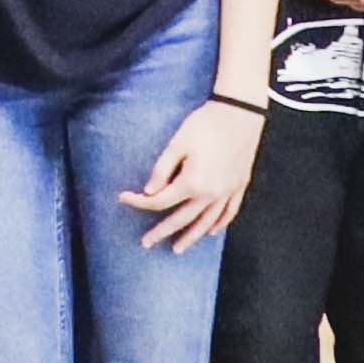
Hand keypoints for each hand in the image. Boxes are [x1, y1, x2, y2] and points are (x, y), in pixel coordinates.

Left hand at [127, 99, 263, 246]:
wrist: (240, 114)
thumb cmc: (205, 125)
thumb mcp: (177, 144)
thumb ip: (162, 170)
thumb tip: (150, 193)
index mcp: (192, 183)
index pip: (160, 201)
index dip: (139, 202)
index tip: (123, 198)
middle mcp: (211, 194)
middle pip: (182, 219)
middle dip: (162, 232)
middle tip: (146, 243)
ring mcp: (227, 192)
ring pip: (207, 223)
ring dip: (191, 237)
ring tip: (178, 248)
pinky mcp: (239, 186)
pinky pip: (229, 213)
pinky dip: (219, 225)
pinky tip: (211, 232)